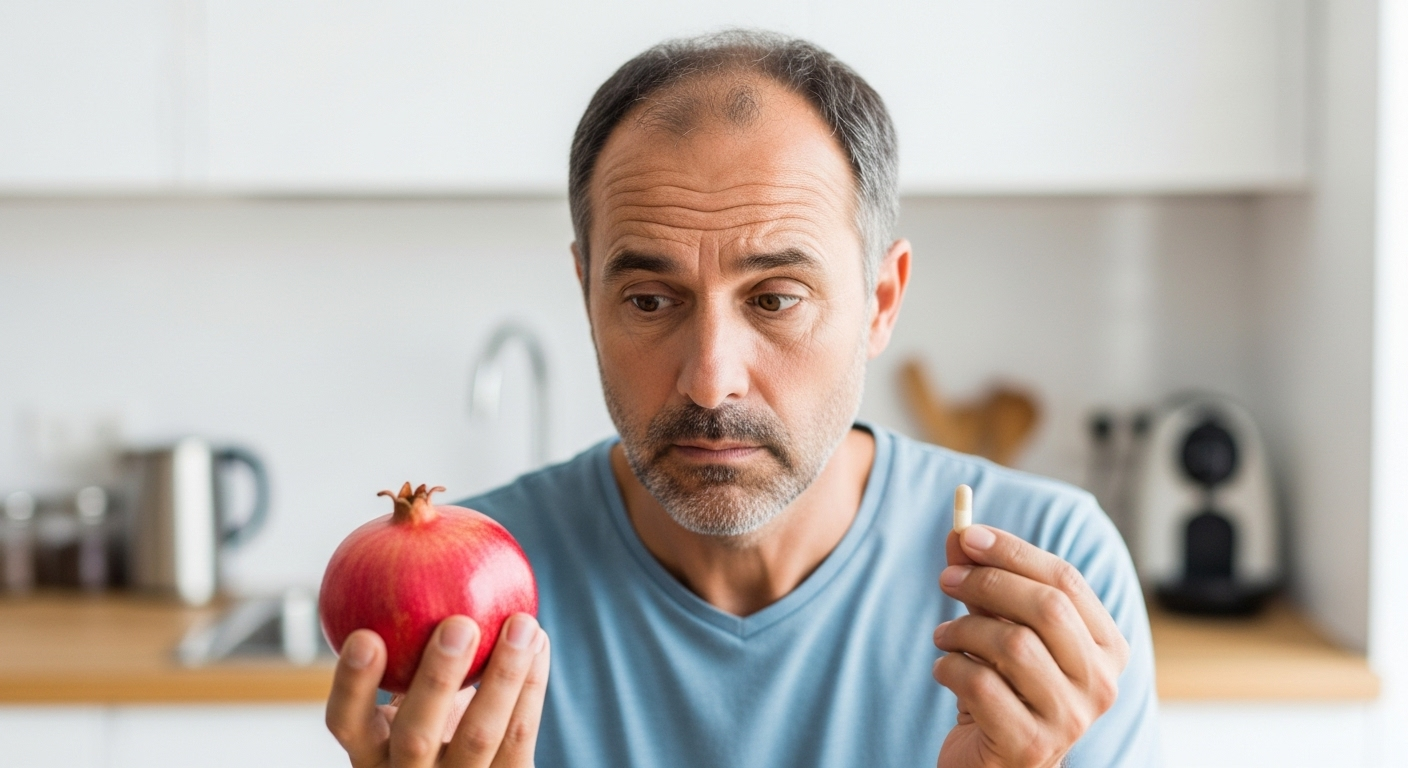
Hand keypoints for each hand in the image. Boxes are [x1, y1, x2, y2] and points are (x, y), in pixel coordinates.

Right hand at [326, 613, 550, 766]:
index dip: (352, 684)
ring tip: (522, 623)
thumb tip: (409, 544)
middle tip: (458, 624)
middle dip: (437, 679)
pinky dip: (532, 684)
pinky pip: (520, 734)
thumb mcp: (406, 692)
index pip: (346, 722)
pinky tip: (539, 640)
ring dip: (504, 674)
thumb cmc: (433, 713)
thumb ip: (402, 644)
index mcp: (369, 751)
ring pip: (481, 735)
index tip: (365, 634)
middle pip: (416, 734)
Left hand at [933, 525, 1128, 767]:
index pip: (1066, 581)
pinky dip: (950, 668)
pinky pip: (982, 686)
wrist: (996, 764)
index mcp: (1108, 648)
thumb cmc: (1005, 689)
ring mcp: (1070, 719)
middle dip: (987, 582)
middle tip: (946, 579)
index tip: (967, 535)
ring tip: (943, 636)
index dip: (1013, 551)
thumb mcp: (999, 630)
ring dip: (963, 630)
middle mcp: (1100, 684)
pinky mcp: (1029, 745)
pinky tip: (944, 670)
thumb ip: (987, 584)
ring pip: (1013, 645)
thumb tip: (960, 532)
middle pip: (1047, 607)